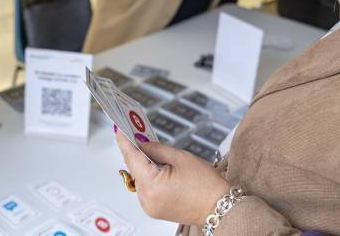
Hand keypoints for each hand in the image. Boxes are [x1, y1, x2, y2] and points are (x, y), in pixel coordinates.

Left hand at [115, 131, 229, 225]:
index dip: (124, 141)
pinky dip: (149, 177)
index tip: (119, 129)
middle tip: (135, 134)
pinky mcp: (154, 210)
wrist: (220, 207)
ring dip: (143, 165)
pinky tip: (158, 167)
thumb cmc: (206, 185)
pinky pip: (146, 188)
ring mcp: (150, 206)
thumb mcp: (180, 157)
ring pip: (139, 178)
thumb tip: (142, 143)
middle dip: (135, 152)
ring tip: (152, 151)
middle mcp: (147, 199)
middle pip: (134, 169)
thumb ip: (156, 149)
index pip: (132, 158)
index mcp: (152, 185)